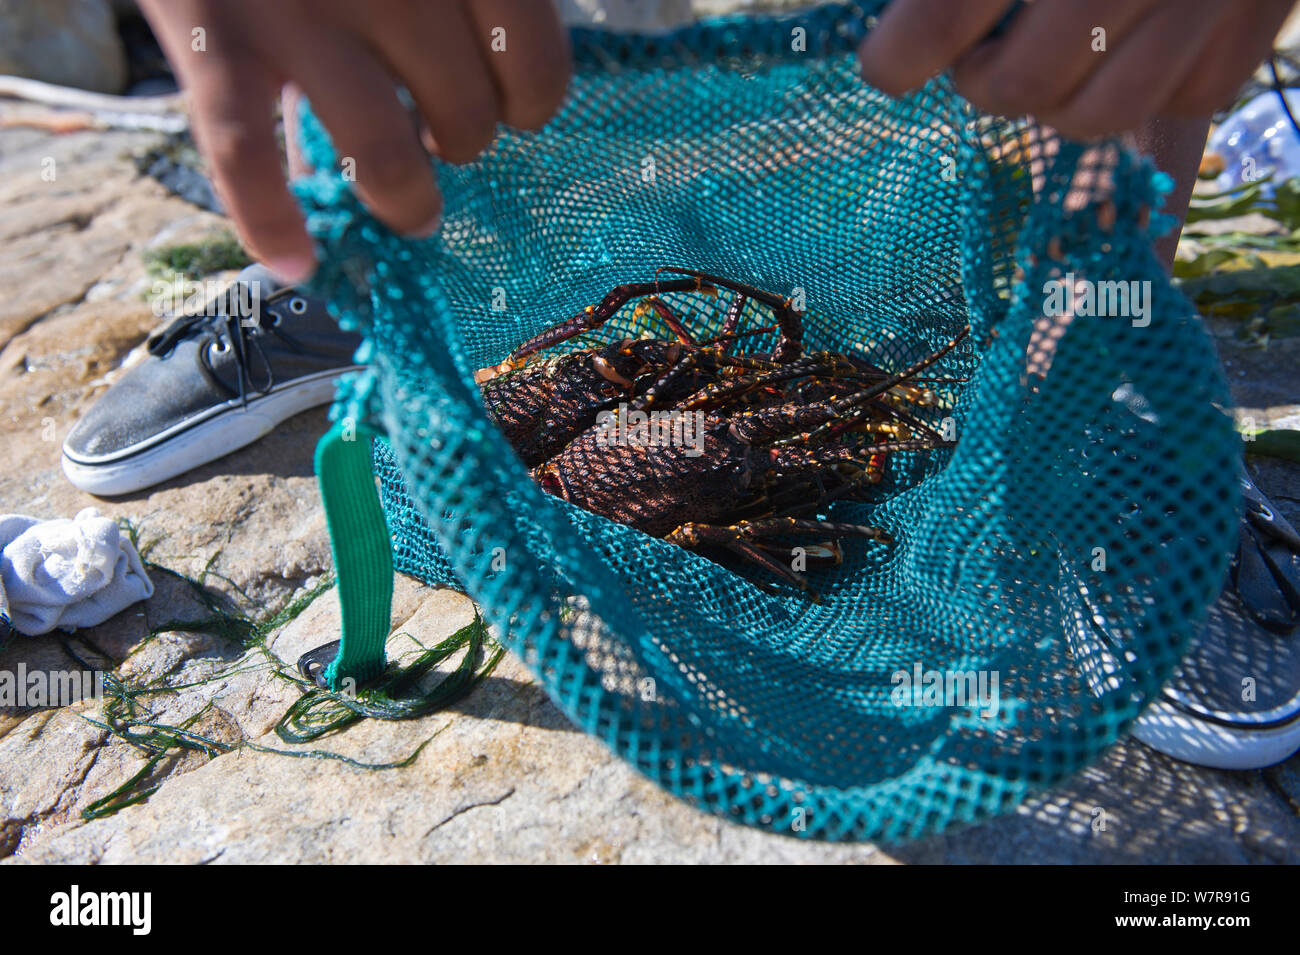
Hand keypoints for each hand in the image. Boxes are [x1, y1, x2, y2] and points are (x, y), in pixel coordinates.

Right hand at [138, 0, 570, 281]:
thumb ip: (453, 3)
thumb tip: (488, 98)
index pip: (535, 61)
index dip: (531, 104)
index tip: (511, 106)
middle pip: (466, 114)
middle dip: (464, 145)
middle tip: (443, 140)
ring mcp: (296, 8)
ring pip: (382, 152)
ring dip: (410, 202)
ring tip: (412, 213)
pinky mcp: (210, 36)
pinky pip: (246, 154)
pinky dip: (271, 222)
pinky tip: (296, 262)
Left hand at [857, 0, 1295, 138]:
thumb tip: (897, 22)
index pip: (945, 16)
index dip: (899, 56)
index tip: (887, 66)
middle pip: (1019, 87)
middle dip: (980, 82)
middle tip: (977, 53)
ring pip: (1097, 115)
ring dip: (1052, 102)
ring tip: (1045, 56)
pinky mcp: (1260, 19)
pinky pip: (1181, 102)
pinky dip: (1137, 88)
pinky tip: (1123, 44)